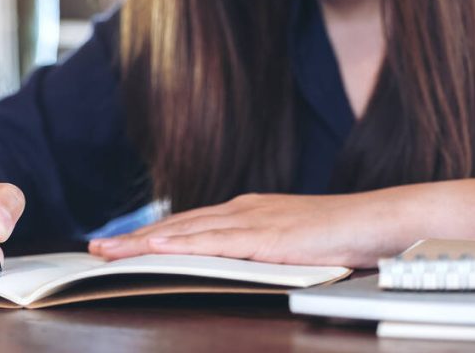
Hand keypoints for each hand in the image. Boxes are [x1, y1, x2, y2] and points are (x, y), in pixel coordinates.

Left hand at [88, 193, 398, 267]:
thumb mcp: (291, 243)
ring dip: (143, 242)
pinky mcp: (265, 236)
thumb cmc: (341, 235)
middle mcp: (242, 210)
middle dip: (134, 238)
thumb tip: (237, 265)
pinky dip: (180, 246)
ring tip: (109, 252)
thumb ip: (260, 250)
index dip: (151, 235)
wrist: (378, 221)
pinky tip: (155, 250)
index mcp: (247, 212)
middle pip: (177, 226)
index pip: (188, 225)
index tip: (121, 244)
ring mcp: (252, 220)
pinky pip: (213, 243)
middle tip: (96, 248)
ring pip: (185, 232)